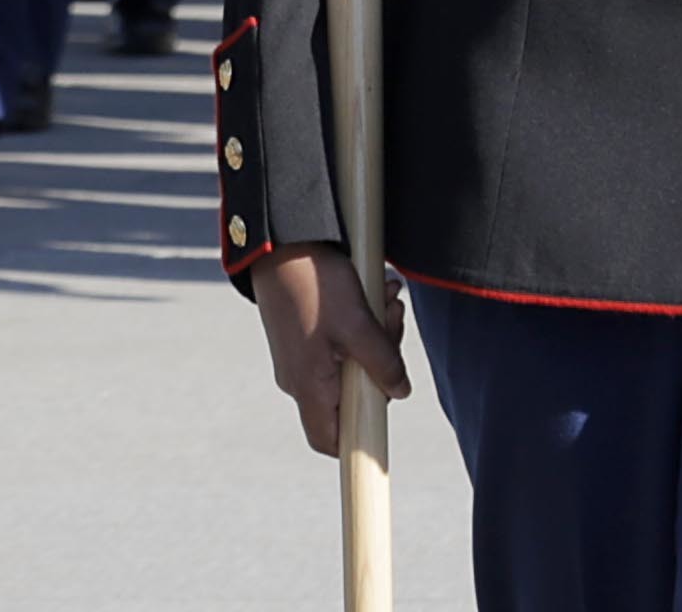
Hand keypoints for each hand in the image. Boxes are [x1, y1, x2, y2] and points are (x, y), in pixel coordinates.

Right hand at [247, 243, 408, 458]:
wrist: (280, 240)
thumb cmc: (313, 283)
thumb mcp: (358, 325)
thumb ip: (384, 364)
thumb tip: (401, 391)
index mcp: (309, 386)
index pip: (329, 441)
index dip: (358, 439)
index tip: (383, 413)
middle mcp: (299, 378)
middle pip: (349, 396)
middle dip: (381, 364)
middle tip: (393, 323)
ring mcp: (299, 356)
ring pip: (348, 364)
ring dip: (375, 336)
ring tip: (388, 300)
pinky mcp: (302, 333)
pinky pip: (337, 343)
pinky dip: (359, 325)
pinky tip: (374, 295)